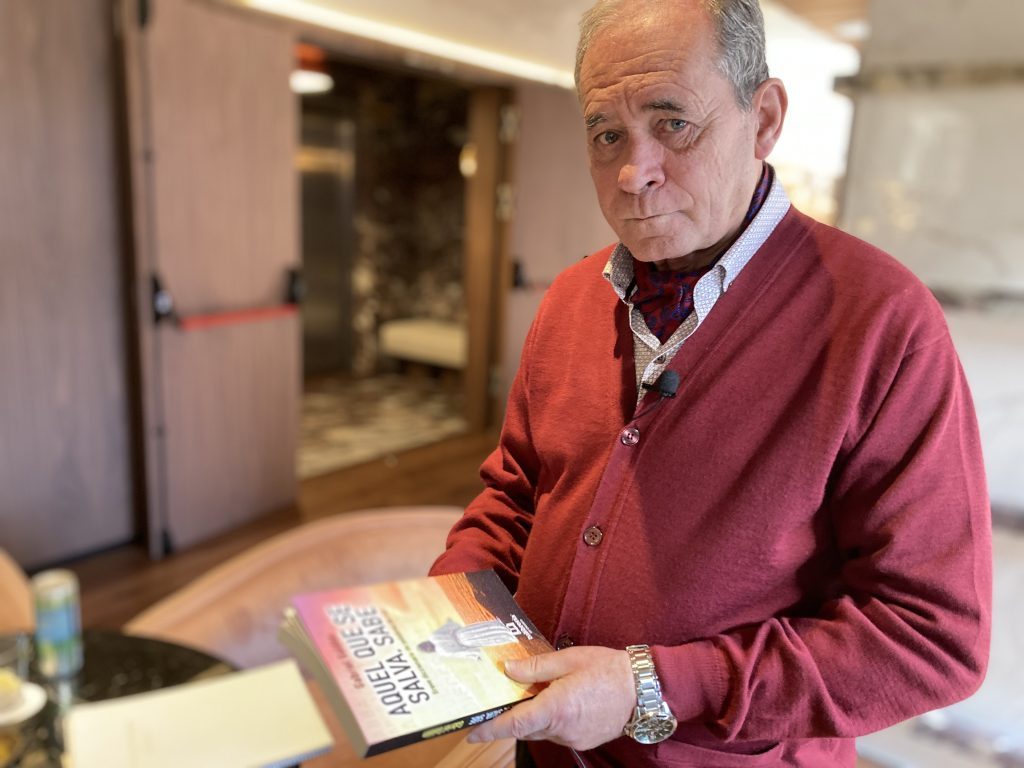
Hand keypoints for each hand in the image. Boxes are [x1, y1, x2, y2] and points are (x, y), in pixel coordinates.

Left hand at [466, 646, 634, 750]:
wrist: (644, 688)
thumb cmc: (608, 669)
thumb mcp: (569, 659)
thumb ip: (536, 667)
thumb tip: (508, 670)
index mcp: (557, 708)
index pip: (514, 724)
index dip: (490, 729)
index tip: (471, 731)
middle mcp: (563, 729)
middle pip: (525, 728)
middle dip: (513, 716)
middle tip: (504, 699)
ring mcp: (574, 739)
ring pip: (541, 731)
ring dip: (534, 717)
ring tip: (537, 694)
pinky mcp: (583, 741)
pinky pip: (558, 734)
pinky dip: (551, 721)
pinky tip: (559, 702)